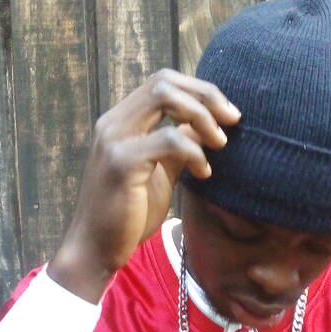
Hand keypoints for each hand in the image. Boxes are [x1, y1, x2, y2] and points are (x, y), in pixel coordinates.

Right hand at [48, 69, 240, 301]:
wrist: (97, 250)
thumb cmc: (129, 214)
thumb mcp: (160, 173)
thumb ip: (178, 147)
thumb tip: (207, 128)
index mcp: (121, 121)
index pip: (163, 81)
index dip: (199, 90)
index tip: (227, 114)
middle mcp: (113, 123)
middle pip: (164, 81)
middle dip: (207, 95)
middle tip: (233, 120)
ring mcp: (114, 140)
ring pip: (164, 98)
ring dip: (202, 116)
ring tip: (220, 145)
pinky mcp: (122, 164)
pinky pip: (168, 140)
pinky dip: (195, 153)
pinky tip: (204, 174)